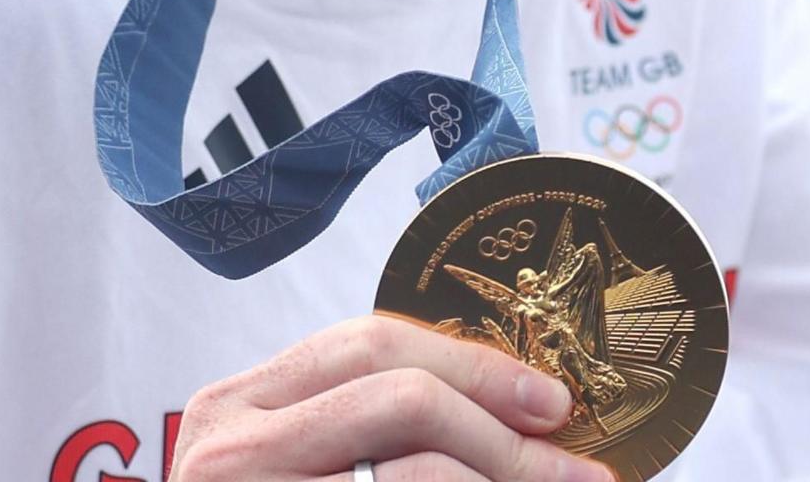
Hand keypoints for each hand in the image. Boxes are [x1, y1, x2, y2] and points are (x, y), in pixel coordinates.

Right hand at [170, 314, 613, 481]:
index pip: (371, 343)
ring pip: (417, 471)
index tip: (552, 400)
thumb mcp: (292, 466)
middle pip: (402, 394)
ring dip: (503, 479)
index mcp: (239, 405)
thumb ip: (361, 428)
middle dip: (505, 428)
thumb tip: (507, 409)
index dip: (476, 364)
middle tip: (576, 468)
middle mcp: (233, 446)